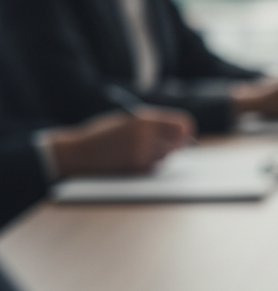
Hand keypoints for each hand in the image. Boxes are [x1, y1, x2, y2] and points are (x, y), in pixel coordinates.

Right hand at [46, 107, 192, 176]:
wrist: (78, 154)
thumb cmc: (102, 134)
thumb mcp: (126, 120)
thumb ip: (153, 123)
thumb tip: (184, 130)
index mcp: (143, 120)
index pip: (182, 124)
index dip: (186, 128)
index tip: (186, 131)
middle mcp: (146, 138)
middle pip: (178, 142)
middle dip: (174, 142)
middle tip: (159, 140)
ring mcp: (143, 156)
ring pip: (167, 155)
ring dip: (160, 153)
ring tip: (138, 148)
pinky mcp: (139, 170)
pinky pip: (156, 167)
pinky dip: (150, 163)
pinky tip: (132, 159)